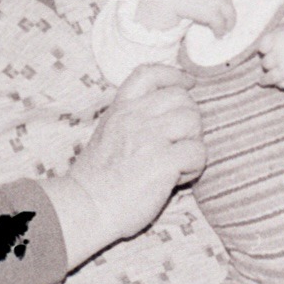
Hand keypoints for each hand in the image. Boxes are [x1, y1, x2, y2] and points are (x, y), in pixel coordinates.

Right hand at [50, 64, 204, 266]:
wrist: (85, 209)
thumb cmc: (97, 182)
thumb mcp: (106, 136)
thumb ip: (131, 121)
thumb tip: (165, 115)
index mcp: (120, 110)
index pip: (149, 74)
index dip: (174, 75)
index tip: (188, 84)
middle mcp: (135, 117)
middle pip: (182, 99)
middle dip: (189, 120)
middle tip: (178, 145)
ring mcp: (149, 137)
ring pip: (194, 121)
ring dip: (193, 142)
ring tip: (177, 163)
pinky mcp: (163, 160)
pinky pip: (198, 152)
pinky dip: (194, 167)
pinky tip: (178, 179)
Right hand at [137, 0, 235, 35]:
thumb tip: (214, 6)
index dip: (224, 6)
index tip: (221, 14)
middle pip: (230, 6)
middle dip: (227, 16)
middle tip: (226, 26)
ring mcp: (218, 0)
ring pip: (230, 16)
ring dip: (227, 26)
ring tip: (223, 32)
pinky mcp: (213, 13)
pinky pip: (220, 25)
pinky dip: (219, 32)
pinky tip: (217, 36)